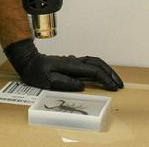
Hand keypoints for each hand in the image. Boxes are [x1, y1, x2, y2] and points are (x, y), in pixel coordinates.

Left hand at [4, 39, 123, 91]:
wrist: (29, 61)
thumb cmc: (36, 72)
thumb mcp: (47, 80)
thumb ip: (64, 82)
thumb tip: (81, 85)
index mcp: (70, 66)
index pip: (93, 70)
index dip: (105, 79)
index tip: (113, 88)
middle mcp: (74, 61)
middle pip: (98, 63)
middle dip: (110, 73)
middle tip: (119, 85)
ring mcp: (74, 61)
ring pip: (95, 61)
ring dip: (107, 69)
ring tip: (114, 80)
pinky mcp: (72, 63)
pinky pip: (90, 63)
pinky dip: (100, 68)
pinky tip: (103, 75)